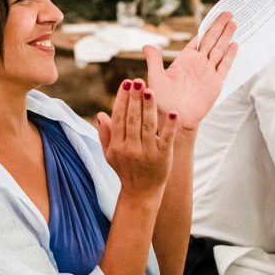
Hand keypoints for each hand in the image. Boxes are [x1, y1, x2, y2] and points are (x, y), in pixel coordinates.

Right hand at [97, 79, 179, 198]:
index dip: (122, 100)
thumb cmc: (125, 170)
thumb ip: (105, 135)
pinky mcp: (163, 156)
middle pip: (132, 119)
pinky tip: (173, 113)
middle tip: (137, 81)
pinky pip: (167, 139)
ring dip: (149, 107)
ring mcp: (147, 153)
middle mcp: (131, 148)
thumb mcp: (110, 155)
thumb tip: (101, 114)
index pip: (119, 118)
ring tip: (150, 90)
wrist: (141, 193)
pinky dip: (170, 126)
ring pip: (148, 126)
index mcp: (117, 145)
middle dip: (134, 99)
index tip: (125, 84)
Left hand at [143, 12, 237, 131]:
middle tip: (228, 13)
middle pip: (211, 41)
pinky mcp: (215, 83)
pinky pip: (224, 66)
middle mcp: (198, 64)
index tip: (213, 15)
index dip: (206, 27)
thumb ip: (154, 60)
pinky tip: (234, 44)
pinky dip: (229, 55)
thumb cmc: (161, 100)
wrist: (173, 118)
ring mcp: (207, 72)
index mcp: (184, 60)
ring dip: (226, 36)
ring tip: (233, 23)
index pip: (198, 40)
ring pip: (219, 50)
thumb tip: (147, 45)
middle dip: (219, 27)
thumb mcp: (156, 77)